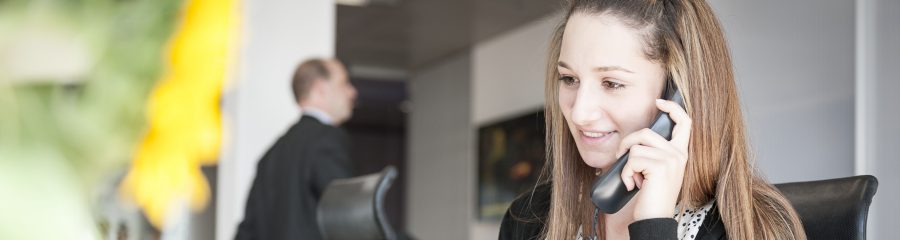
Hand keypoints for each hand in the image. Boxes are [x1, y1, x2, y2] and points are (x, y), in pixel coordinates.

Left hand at [616, 99, 691, 219]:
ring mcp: (671, 159)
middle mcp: (679, 154)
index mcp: (681, 153)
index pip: (684, 122)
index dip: (672, 108)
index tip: (659, 102)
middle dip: (627, 143)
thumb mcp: (656, 171)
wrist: (654, 218)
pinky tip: (632, 185)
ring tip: (632, 177)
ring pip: (636, 146)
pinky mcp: (659, 166)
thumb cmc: (651, 196)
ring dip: (626, 162)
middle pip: (646, 132)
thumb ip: (654, 152)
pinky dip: (625, 173)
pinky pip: (631, 159)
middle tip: (621, 158)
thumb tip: (637, 138)